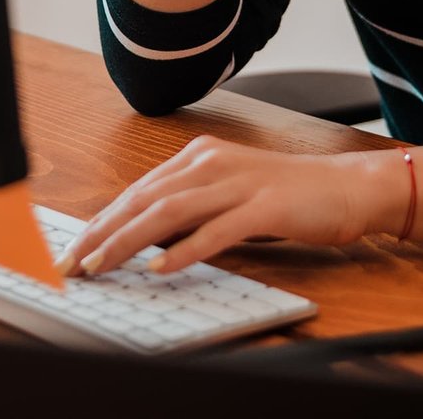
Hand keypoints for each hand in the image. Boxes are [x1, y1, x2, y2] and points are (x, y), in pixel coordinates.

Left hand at [53, 137, 406, 277]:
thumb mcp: (229, 193)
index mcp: (200, 156)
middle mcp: (213, 163)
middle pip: (145, 199)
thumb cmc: (288, 195)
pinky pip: (216, 231)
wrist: (347, 187)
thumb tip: (144, 238)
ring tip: (102, 265)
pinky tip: (161, 268)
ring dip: (129, 242)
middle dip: (104, 232)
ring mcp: (238, 183)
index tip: (76, 247)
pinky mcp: (265, 206)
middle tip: (75, 262)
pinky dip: (185, 250)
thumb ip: (190, 207)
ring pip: (170, 213)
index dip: (103, 220)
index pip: (138, 190)